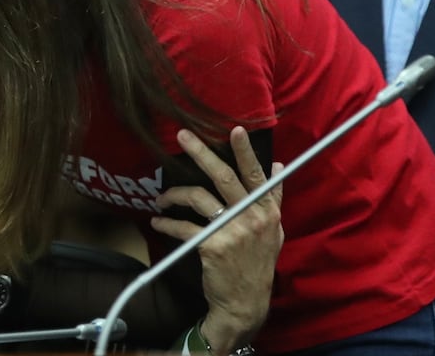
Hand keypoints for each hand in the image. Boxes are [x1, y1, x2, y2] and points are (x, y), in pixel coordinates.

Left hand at [150, 126, 283, 353]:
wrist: (245, 304)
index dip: (245, 152)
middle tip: (182, 135)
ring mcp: (233, 232)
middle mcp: (252, 218)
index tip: (235, 130)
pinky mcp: (212, 246)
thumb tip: (277, 163)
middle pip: (224, 177)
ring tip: (161, 198)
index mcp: (267, 211)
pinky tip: (158, 221)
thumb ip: (273, 197)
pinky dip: (168, 222)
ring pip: (199, 198)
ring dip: (175, 194)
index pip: (257, 176)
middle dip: (201, 153)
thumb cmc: (257, 264)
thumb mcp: (273, 231)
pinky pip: (184, 227)